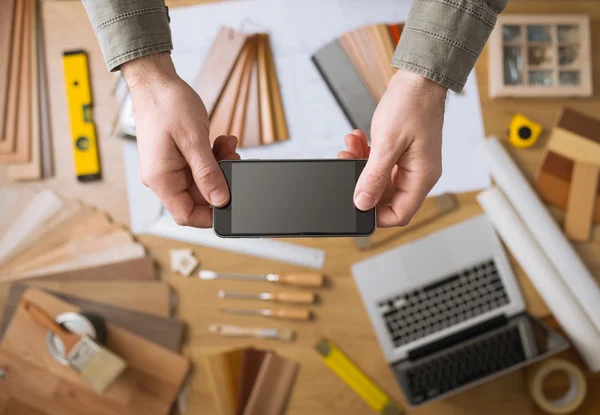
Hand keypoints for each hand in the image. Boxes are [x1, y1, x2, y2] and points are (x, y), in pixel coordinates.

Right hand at [122, 53, 239, 226]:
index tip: (231, 201)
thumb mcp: (194, 139)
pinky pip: (199, 167)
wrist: (155, 80)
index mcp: (160, 179)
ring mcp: (168, 168)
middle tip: (233, 159)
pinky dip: (213, 157)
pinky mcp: (175, 158)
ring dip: (219, 165)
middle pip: (197, 198)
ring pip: (201, 181)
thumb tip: (221, 200)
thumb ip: (208, 173)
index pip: (186, 215)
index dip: (210, 214)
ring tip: (228, 146)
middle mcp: (161, 178)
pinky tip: (221, 142)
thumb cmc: (167, 104)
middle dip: (220, 181)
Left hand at [339, 70, 446, 226]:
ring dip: (360, 165)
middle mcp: (418, 173)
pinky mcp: (401, 152)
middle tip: (346, 165)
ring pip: (379, 178)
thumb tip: (362, 202)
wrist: (419, 78)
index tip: (355, 204)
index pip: (399, 214)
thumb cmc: (413, 105)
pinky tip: (357, 141)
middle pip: (385, 197)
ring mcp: (410, 163)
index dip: (375, 215)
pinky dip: (365, 154)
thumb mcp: (388, 144)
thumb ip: (374, 176)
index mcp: (422, 177)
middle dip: (362, 183)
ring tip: (348, 149)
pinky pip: (379, 163)